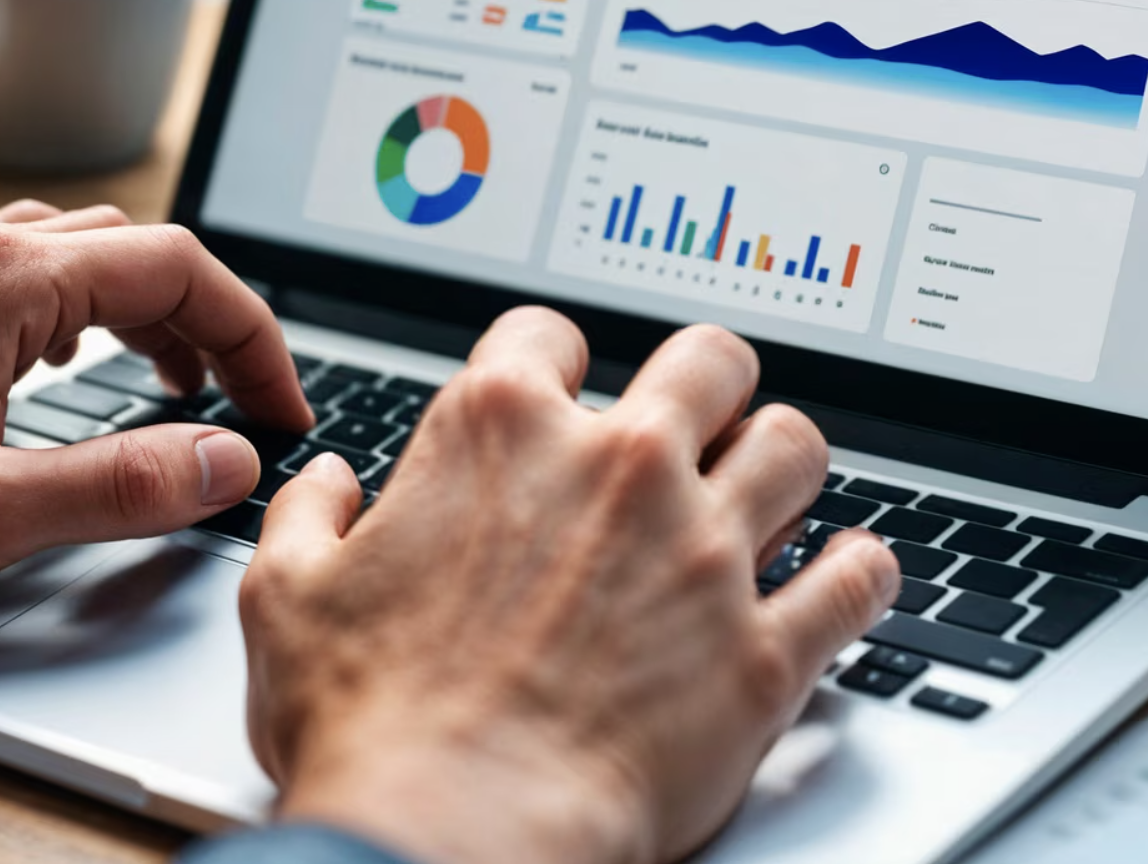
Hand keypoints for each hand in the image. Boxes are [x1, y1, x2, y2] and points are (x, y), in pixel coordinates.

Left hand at [0, 201, 311, 615]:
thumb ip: (125, 486)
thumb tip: (224, 464)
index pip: (180, 268)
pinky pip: (18, 280)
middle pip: (133, 250)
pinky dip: (79, 318)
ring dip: (143, 314)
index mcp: (6, 282)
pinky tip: (68, 374)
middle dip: (207, 320)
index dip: (253, 337)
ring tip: (174, 384)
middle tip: (240, 401)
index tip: (280, 405)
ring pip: (75, 259)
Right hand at [240, 308, 900, 863]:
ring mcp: (703, 552)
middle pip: (709, 359)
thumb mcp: (287, 597)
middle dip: (706, 384)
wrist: (451, 836)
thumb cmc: (371, 727)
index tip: (558, 391)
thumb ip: (309, 517)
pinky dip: (860, 573)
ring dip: (785, 464)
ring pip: (798, 446)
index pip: (547, 334)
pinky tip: (848, 575)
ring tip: (771, 492)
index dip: (550, 362)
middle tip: (698, 420)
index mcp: (499, 435)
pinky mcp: (764, 648)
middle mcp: (617, 468)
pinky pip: (857, 579)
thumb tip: (327, 484)